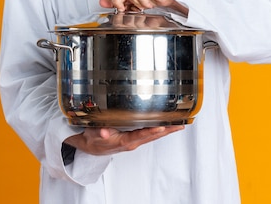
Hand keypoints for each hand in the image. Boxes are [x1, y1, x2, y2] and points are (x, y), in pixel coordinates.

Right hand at [64, 125, 183, 155]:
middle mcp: (132, 142)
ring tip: (178, 124)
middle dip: (166, 131)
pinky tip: (167, 125)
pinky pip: (151, 134)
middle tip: (179, 125)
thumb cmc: (93, 139)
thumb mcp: (93, 134)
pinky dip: (160, 130)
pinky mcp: (135, 138)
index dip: (150, 132)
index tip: (161, 127)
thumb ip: (100, 132)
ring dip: (166, 131)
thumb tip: (104, 132)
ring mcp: (135, 141)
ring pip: (153, 135)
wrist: (92, 146)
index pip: (140, 135)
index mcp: (124, 141)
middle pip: (152, 136)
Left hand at [99, 0, 187, 14]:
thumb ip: (114, 0)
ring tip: (142, 3)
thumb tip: (102, 2)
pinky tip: (149, 2)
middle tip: (127, 7)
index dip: (115, 0)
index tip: (121, 6)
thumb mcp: (127, 0)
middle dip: (120, 1)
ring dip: (137, 4)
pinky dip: (144, 3)